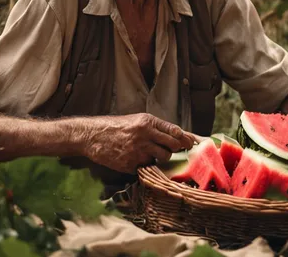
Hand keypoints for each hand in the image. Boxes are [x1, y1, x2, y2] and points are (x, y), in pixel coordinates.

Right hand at [79, 113, 194, 173]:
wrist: (95, 135)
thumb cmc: (117, 127)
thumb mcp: (138, 120)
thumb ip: (156, 127)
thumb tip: (177, 135)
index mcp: (147, 122)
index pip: (174, 130)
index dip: (186, 138)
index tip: (192, 142)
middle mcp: (145, 135)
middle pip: (172, 146)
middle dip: (176, 149)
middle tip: (177, 150)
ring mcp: (138, 151)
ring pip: (163, 158)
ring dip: (161, 157)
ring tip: (151, 152)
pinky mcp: (131, 164)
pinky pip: (148, 167)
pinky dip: (146, 164)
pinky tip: (137, 158)